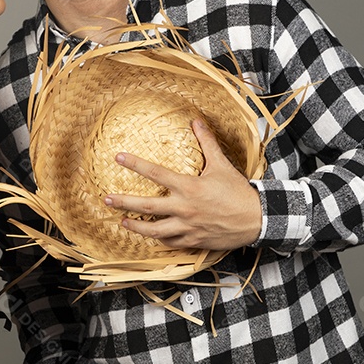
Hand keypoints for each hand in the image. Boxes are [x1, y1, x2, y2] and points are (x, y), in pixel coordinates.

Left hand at [105, 119, 261, 249]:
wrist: (257, 219)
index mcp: (189, 188)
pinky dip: (159, 239)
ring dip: (135, 226)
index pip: (155, 174)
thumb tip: (196, 121)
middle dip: (123, 202)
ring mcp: (187, 227)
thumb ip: (207, 143)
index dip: (135, 164)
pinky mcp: (193, 241)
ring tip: (123, 221)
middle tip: (106, 198)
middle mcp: (184, 209)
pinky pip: (170, 242)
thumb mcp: (222, 165)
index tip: (118, 157)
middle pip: (146, 207)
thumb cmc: (238, 191)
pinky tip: (151, 235)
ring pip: (154, 231)